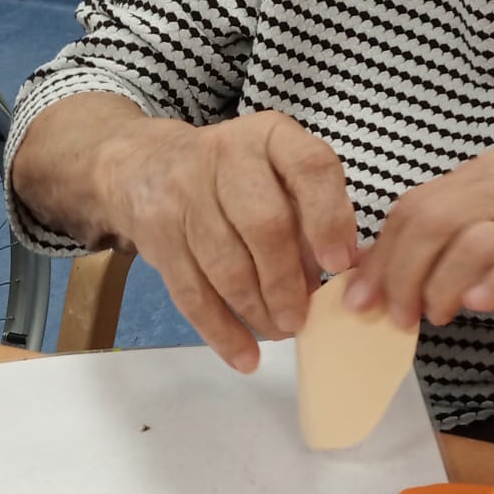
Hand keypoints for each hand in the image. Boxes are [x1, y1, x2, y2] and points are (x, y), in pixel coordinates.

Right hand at [100, 111, 358, 371]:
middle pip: (264, 224)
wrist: (143, 165)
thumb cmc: (234, 176)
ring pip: (227, 265)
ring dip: (258, 310)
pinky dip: (222, 332)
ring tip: (280, 330)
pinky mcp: (156, 235)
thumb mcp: (276, 171)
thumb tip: (350, 270)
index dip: (328, 217)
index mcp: (270, 137)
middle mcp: (226, 156)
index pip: (309, 167)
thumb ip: (314, 212)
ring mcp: (185, 195)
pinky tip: (245, 357)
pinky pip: (192, 293)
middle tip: (303, 317)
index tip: (338, 263)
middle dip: (288, 281)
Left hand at [342, 150, 493, 367]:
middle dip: (403, 272)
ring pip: (474, 240)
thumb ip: (430, 254)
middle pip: (436, 219)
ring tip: (435, 317)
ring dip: (442, 286)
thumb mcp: (480, 253)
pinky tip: (478, 307)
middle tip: (397, 316)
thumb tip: (363, 278)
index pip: (415, 206)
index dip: (381, 255)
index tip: (361, 298)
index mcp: (489, 175)